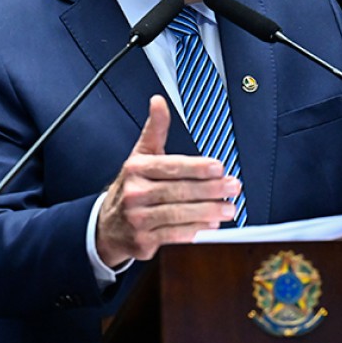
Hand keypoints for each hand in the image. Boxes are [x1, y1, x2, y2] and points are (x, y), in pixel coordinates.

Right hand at [96, 95, 241, 266]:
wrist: (108, 225)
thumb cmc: (132, 186)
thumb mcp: (140, 155)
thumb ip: (155, 129)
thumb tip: (158, 101)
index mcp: (136, 168)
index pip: (172, 166)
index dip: (197, 167)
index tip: (219, 168)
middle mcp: (135, 193)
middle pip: (179, 191)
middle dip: (211, 190)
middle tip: (233, 187)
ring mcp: (138, 218)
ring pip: (179, 214)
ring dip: (208, 211)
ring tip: (229, 208)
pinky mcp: (143, 241)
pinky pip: (174, 235)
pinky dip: (195, 230)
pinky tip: (211, 225)